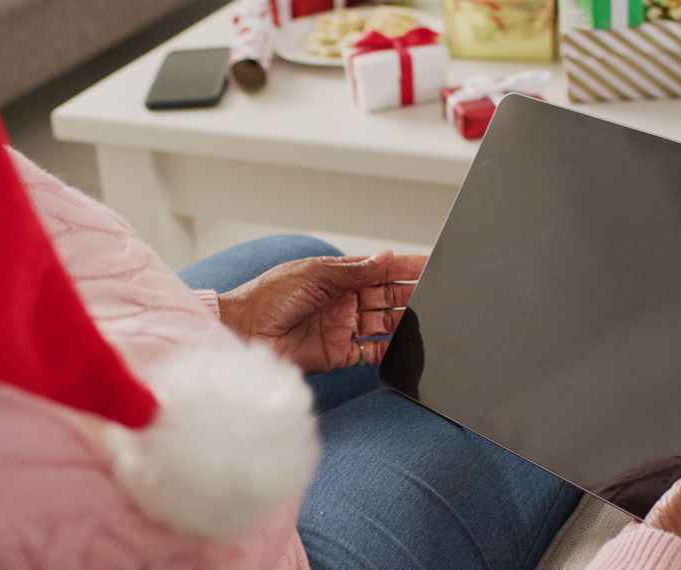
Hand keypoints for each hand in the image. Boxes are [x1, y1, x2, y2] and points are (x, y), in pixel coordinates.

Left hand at [217, 251, 426, 374]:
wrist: (244, 333)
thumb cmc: (267, 297)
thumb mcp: (313, 275)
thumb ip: (353, 270)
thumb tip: (386, 256)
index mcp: (337, 276)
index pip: (379, 270)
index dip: (404, 267)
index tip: (431, 265)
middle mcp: (343, 301)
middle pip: (387, 297)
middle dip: (412, 294)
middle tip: (437, 293)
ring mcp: (342, 328)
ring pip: (385, 324)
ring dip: (405, 321)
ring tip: (428, 319)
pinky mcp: (339, 354)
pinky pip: (372, 352)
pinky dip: (391, 351)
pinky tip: (406, 347)